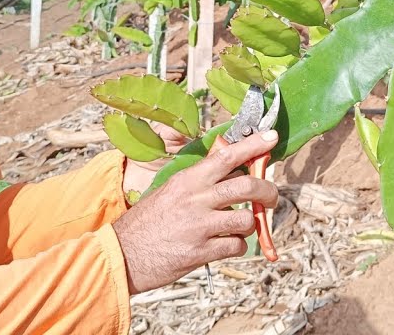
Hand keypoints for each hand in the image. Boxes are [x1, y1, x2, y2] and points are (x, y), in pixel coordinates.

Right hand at [111, 130, 279, 293]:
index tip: (271, 138)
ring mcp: (199, 226)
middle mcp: (195, 199)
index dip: (252, 145)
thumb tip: (229, 169)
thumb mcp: (169, 191)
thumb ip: (198, 182)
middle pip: (247, 186)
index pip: (226, 156)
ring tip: (237, 227)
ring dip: (249, 224)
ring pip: (247, 219)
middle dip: (268, 191)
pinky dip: (237, 245)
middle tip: (271, 196)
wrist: (122, 255)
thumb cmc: (146, 223)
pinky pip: (237, 245)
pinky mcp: (201, 252)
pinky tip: (225, 244)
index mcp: (187, 180)